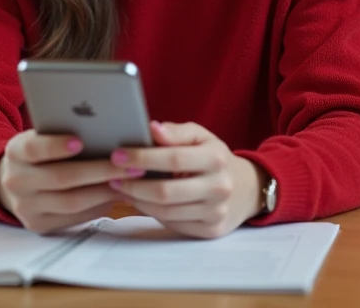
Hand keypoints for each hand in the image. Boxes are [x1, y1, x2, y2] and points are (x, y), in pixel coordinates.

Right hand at [0, 131, 134, 234]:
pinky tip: (116, 194)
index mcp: (15, 153)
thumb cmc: (40, 152)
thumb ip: (62, 132)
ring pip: (72, 202)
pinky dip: (99, 206)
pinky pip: (75, 218)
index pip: (33, 149)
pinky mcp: (39, 225)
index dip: (55, 146)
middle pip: (61, 178)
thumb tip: (104, 129)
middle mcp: (16, 182)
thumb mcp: (41, 136)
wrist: (17, 180)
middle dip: (99, 170)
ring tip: (129, 179)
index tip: (80, 141)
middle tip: (129, 164)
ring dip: (104, 191)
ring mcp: (26, 208)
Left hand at [109, 121, 263, 238]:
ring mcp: (216, 212)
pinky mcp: (211, 230)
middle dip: (133, 184)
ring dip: (137, 200)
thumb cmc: (214, 158)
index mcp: (216, 158)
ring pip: (165, 211)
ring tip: (121, 188)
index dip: (142, 158)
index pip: (173, 159)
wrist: (247, 189)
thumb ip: (176, 132)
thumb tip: (151, 129)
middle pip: (165, 191)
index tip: (117, 155)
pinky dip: (151, 213)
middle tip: (112, 176)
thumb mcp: (201, 137)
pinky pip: (172, 224)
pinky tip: (140, 201)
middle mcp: (219, 187)